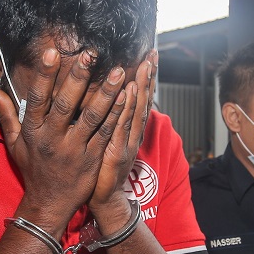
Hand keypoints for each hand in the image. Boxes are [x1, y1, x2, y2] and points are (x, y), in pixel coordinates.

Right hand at [0, 47, 128, 234]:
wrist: (49, 203)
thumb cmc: (33, 169)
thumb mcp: (14, 143)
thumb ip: (7, 114)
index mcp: (33, 132)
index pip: (37, 98)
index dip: (44, 75)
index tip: (51, 52)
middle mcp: (53, 139)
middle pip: (67, 104)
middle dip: (79, 77)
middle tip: (90, 54)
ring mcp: (75, 149)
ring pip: (92, 118)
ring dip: (106, 94)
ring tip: (118, 72)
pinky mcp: (93, 158)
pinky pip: (106, 133)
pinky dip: (117, 115)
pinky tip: (126, 97)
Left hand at [90, 51, 156, 211]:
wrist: (104, 198)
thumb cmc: (101, 168)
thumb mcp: (107, 139)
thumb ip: (110, 119)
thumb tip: (109, 97)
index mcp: (129, 129)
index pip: (140, 99)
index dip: (146, 78)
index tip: (149, 56)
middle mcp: (132, 133)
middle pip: (144, 101)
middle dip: (148, 77)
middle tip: (152, 55)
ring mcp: (127, 143)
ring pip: (136, 111)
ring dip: (141, 88)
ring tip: (144, 67)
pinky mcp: (117, 152)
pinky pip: (122, 127)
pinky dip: (126, 110)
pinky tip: (128, 93)